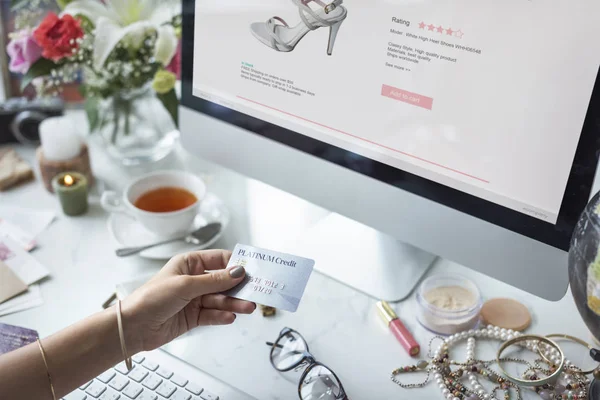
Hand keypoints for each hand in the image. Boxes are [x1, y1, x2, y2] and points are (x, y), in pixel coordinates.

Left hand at [122, 250, 255, 352]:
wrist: (133, 327)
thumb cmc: (150, 298)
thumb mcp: (186, 285)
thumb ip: (214, 280)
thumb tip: (237, 272)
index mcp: (189, 264)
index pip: (219, 260)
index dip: (235, 264)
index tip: (251, 269)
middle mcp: (193, 280)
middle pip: (223, 281)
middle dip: (238, 287)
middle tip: (255, 291)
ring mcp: (194, 299)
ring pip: (221, 299)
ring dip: (234, 303)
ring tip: (247, 307)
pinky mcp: (193, 317)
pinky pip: (213, 314)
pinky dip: (222, 315)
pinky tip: (230, 316)